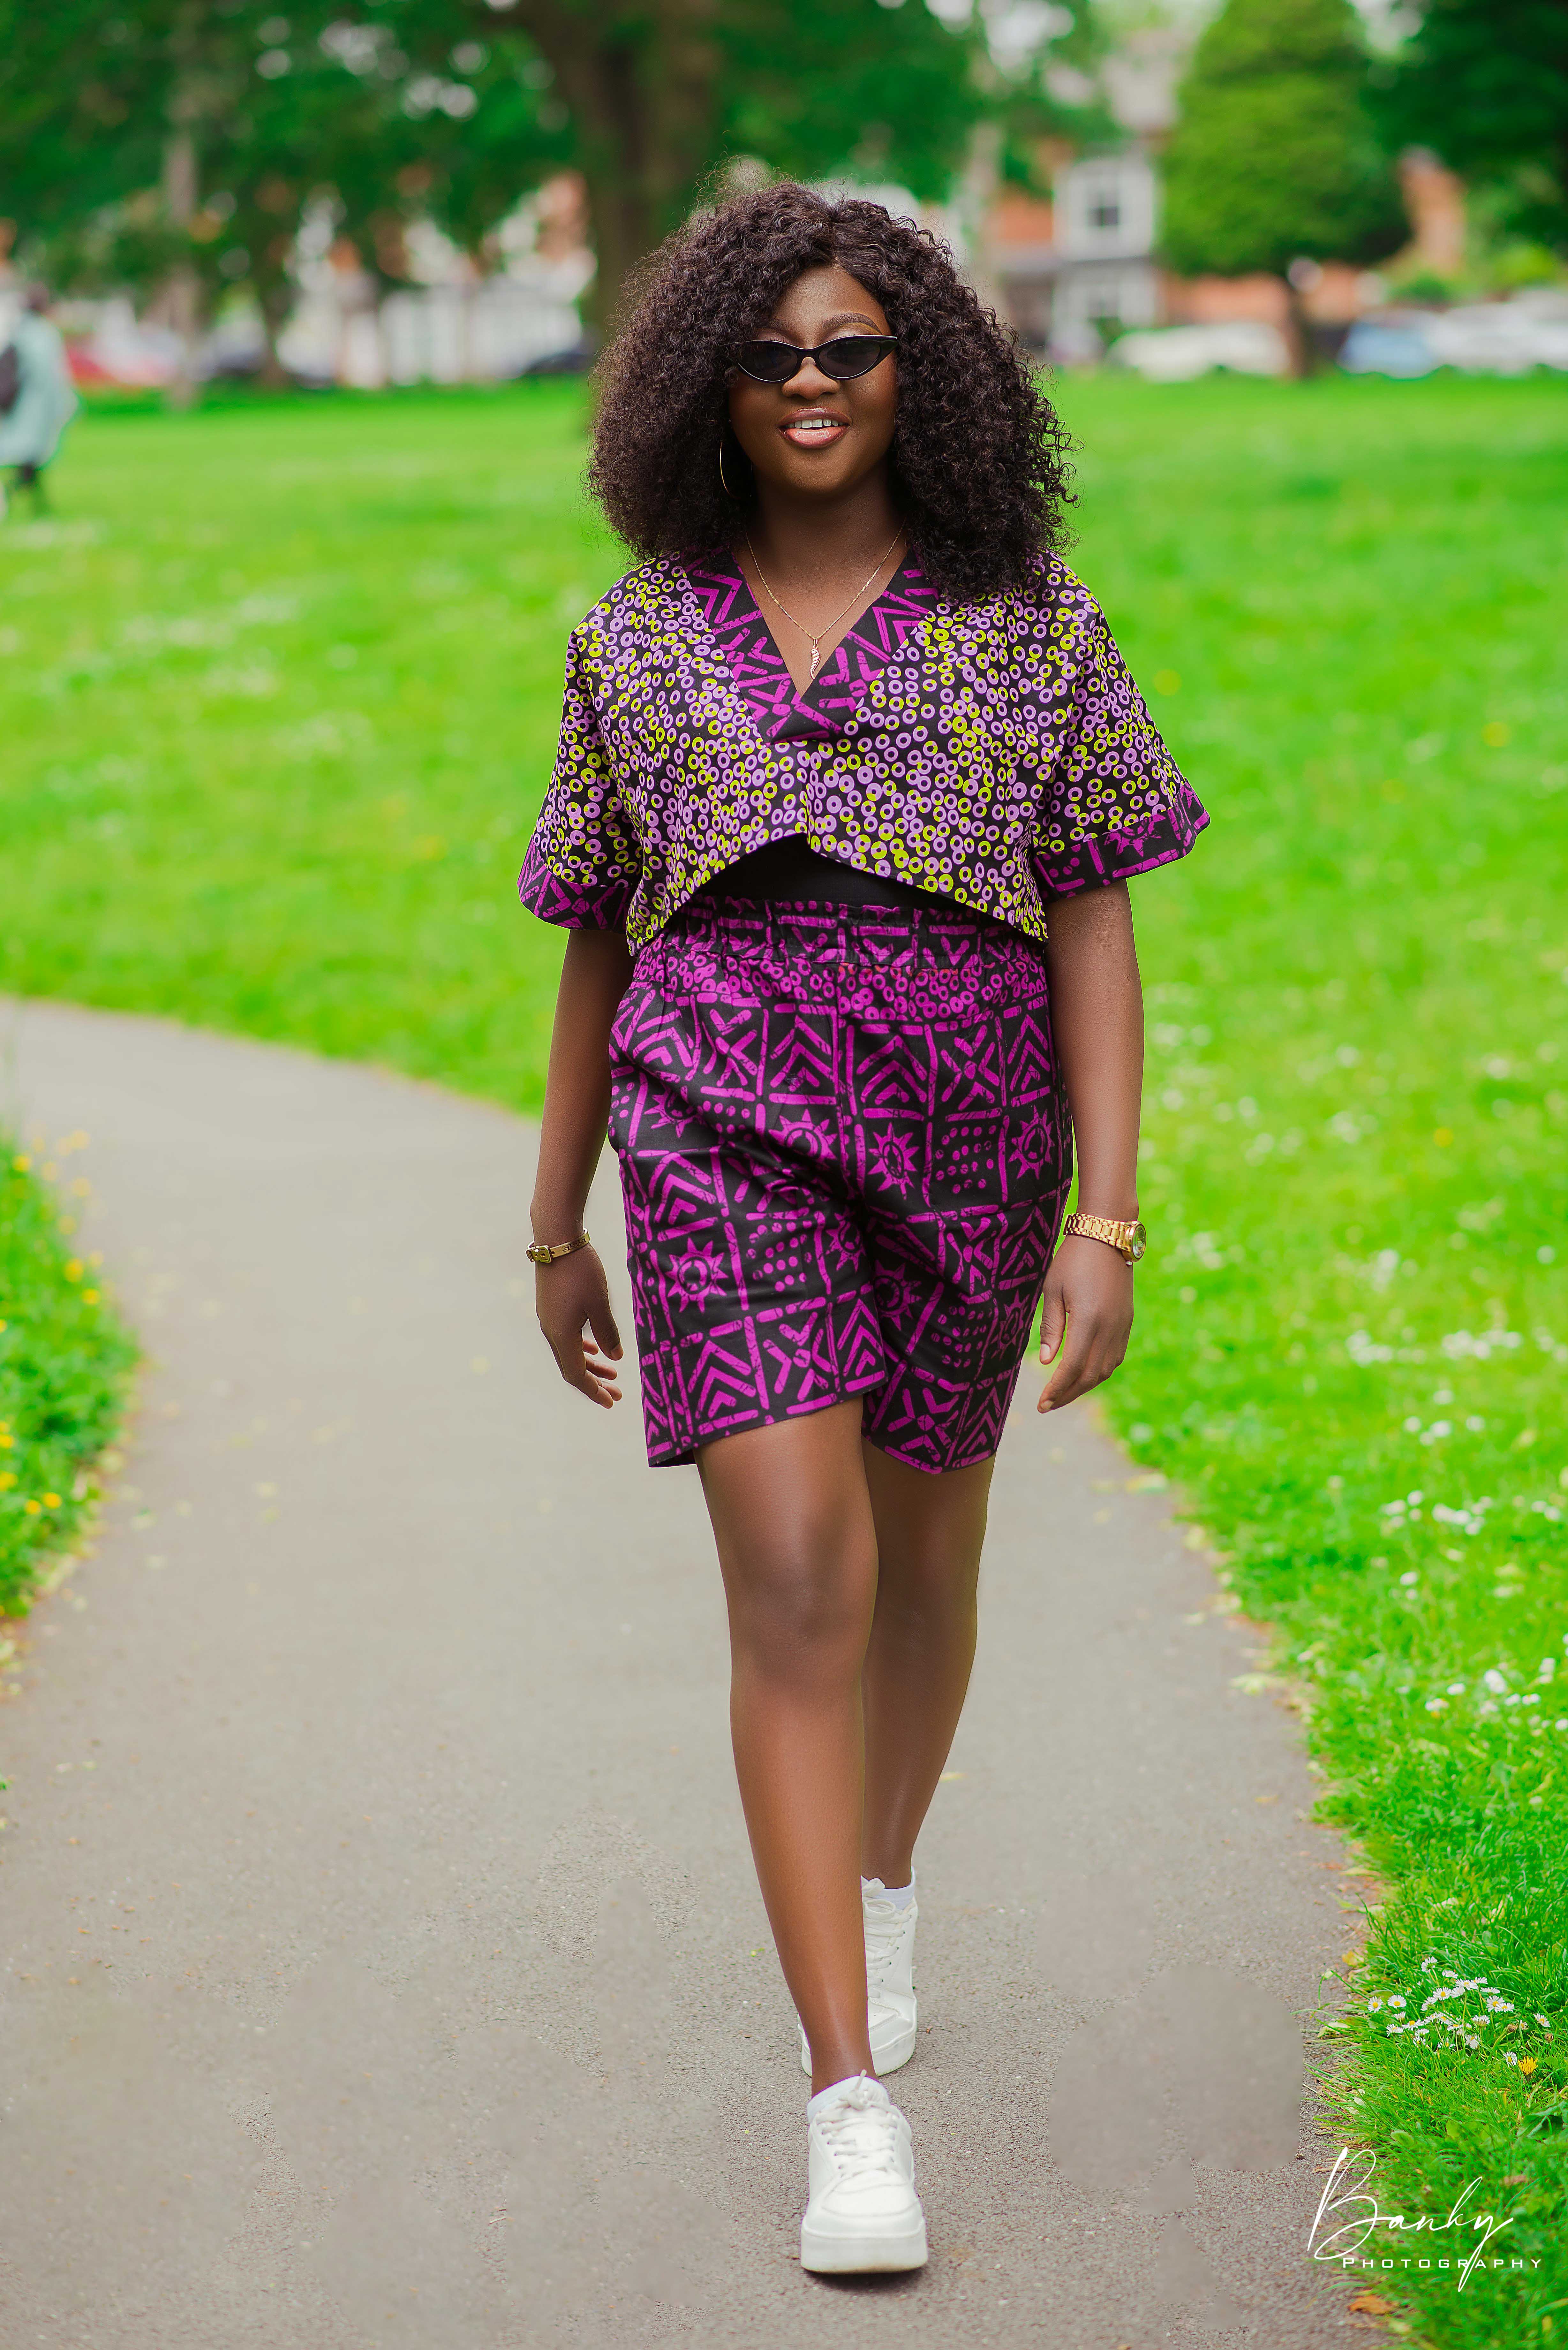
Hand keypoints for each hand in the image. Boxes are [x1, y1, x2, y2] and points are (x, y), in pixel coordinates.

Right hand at [535, 1245, 623, 1409]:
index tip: (611, 1402)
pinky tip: (594, 1346)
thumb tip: (616, 1358)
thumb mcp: (600, 1304)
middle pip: (572, 1366)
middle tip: (617, 1393)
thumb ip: (608, 1332)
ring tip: (612, 1372)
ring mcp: (549, 1318)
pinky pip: (566, 1336)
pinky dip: (582, 1346)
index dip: (594, 1390)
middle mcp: (551, 1331)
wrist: (556, 1238)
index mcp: (561, 1335)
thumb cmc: (581, 1271)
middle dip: (595, 1381)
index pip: (576, 1374)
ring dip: (590, 1363)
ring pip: (569, 1351)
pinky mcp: (551, 1307)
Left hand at [1037, 1234, 1133, 1413]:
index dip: (1056, 1389)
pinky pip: (1115, 1357)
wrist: (1107, 1235)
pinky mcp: (1127, 1321)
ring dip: (1084, 1386)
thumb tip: (1045, 1361)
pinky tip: (1084, 1374)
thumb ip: (1050, 1328)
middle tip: (1048, 1405)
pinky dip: (1099, 1371)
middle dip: (1068, 1394)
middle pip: (1090, 1375)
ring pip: (1106, 1369)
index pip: (1072, 1367)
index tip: (1041, 1403)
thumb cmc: (1073, 1260)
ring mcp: (1122, 1326)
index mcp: (1089, 1320)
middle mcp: (1110, 1327)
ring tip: (1063, 1393)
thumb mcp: (1053, 1291)